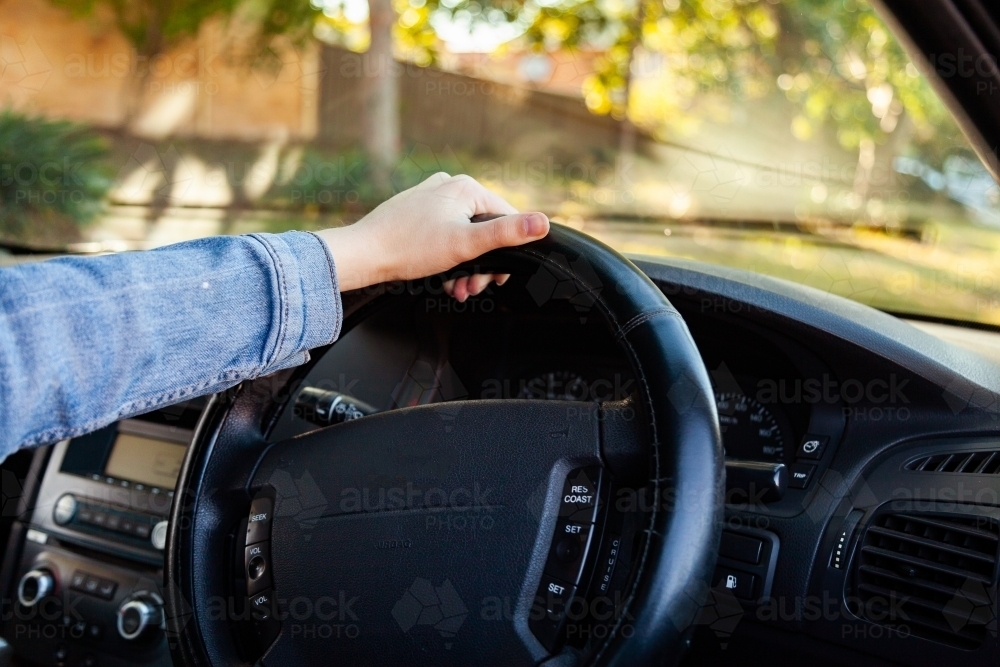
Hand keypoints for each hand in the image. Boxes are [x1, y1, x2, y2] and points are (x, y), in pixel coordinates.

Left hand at [316, 173, 548, 299]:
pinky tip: (441, 277)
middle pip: (485, 230)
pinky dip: (448, 259)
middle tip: (470, 288)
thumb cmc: (409, 248)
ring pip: (464, 236)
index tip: (494, 279)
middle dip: (482, 264)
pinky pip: (445, 236)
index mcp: (466, 187)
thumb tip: (543, 223)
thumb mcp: (466, 244)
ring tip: (454, 287)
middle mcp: (449, 186)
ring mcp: (431, 198)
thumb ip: (506, 234)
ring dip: (465, 267)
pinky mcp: (417, 213)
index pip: (506, 219)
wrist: (363, 255)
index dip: (506, 253)